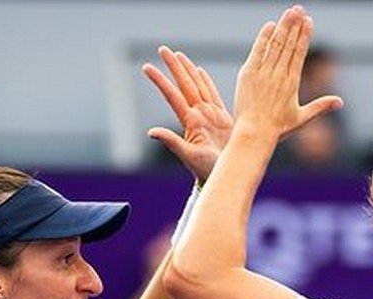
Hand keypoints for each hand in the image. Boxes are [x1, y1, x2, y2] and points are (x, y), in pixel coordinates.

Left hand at [144, 48, 234, 182]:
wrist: (225, 175)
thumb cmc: (208, 170)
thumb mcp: (188, 156)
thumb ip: (171, 142)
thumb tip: (150, 132)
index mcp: (191, 121)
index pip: (172, 95)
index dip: (160, 80)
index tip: (147, 67)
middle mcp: (199, 115)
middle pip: (185, 85)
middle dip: (174, 67)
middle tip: (163, 49)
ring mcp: (210, 115)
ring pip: (197, 86)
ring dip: (188, 70)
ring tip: (179, 55)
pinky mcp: (222, 118)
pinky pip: (213, 94)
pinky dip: (206, 82)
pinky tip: (200, 71)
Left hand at [232, 6, 341, 141]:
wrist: (255, 134)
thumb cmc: (277, 128)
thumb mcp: (302, 118)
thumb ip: (321, 106)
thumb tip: (340, 102)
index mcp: (292, 82)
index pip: (299, 53)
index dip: (304, 36)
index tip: (308, 21)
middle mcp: (279, 74)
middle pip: (289, 44)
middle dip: (295, 25)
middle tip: (299, 9)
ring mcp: (263, 73)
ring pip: (276, 44)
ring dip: (283, 26)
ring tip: (290, 12)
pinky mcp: (249, 74)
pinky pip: (258, 51)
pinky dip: (263, 38)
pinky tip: (270, 25)